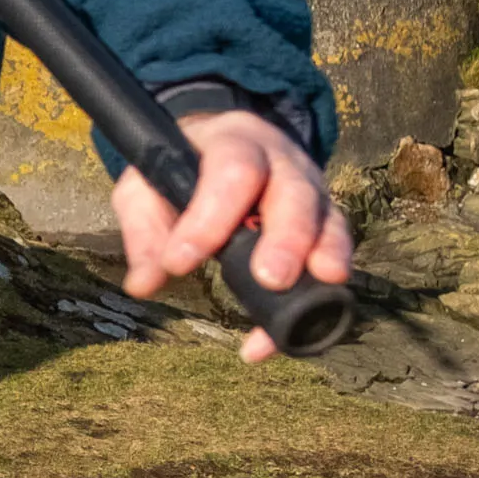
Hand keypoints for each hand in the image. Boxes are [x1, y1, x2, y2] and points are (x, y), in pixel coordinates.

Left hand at [110, 108, 353, 363]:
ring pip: (328, 219)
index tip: (180, 262)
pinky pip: (335, 253)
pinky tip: (284, 335)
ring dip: (326, 254)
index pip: (231, 168)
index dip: (210, 216)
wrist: (221, 144)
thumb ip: (145, 230)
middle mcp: (282, 162)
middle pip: (294, 192)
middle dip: (286, 237)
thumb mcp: (147, 186)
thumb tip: (143, 284)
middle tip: (270, 279)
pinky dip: (320, 294)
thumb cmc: (181, 168)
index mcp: (233, 142)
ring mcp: (312, 190)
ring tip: (323, 285)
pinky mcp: (327, 222)